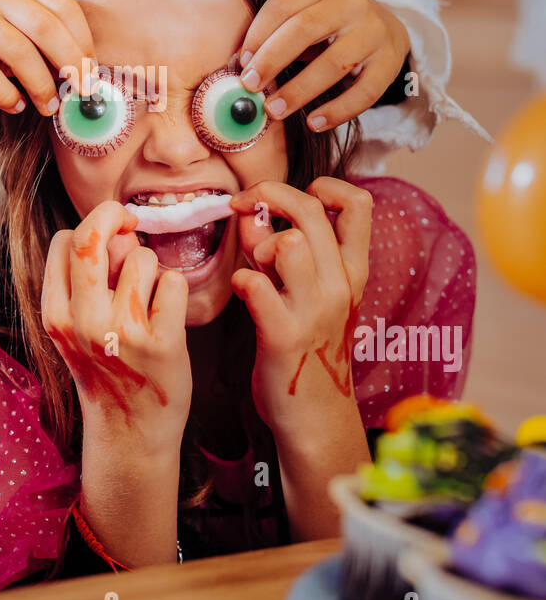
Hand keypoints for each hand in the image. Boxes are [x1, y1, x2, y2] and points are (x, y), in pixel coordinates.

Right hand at [0, 0, 94, 115]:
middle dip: (70, 63)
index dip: (83, 43)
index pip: (65, 9)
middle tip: (81, 92)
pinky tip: (15, 106)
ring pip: (19, 52)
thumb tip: (84, 77)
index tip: (92, 73)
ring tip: (48, 106)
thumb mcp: (18, 27)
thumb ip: (47, 41)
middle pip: (46, 28)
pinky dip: (6, 95)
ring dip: (40, 85)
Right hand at [41, 201, 190, 457]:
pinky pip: (173, 282)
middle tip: (130, 221)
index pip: (65, 241)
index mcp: (57, 316)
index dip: (90, 232)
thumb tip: (117, 229)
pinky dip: (174, 291)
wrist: (130, 431)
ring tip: (147, 300)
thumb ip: (85, 282)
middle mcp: (84, 322)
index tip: (108, 241)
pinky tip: (166, 315)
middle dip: (114, 214)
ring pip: (141, 256)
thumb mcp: (75, 329)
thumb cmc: (105, 368)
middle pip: (93, 235)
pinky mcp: (162, 343)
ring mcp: (123, 332)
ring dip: (150, 268)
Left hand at [228, 178, 372, 437]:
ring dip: (259, 246)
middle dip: (269, 195)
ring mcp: (314, 310)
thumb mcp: (313, 292)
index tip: (297, 195)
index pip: (359, 203)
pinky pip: (255, 285)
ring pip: (287, 243)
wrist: (316, 413)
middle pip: (310, 210)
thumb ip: (287, 249)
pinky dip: (241, 281)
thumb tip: (254, 213)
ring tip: (255, 267)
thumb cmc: (309, 345)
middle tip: (245, 207)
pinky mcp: (284, 335)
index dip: (325, 185)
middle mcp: (341, 286)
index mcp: (354, 271)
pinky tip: (243, 292)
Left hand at [237, 0, 409, 131]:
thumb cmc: (331, 25)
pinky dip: (337, 111)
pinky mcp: (390, 62)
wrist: (386, 27)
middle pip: (305, 30)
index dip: (258, 34)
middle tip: (250, 86)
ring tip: (274, 110)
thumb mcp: (308, 12)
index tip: (242, 62)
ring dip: (298, 91)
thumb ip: (279, 30)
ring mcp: (374, 31)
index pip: (283, 5)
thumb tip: (244, 67)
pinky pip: (364, 92)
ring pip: (333, 64)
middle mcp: (352, 3)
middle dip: (272, 60)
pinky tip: (313, 123)